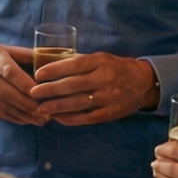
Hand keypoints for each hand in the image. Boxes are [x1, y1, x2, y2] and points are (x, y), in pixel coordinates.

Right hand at [0, 39, 46, 125]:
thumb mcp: (4, 48)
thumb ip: (26, 56)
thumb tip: (52, 62)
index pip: (9, 71)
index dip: (26, 83)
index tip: (42, 92)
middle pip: (6, 92)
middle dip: (28, 104)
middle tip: (47, 112)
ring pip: (2, 105)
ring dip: (23, 115)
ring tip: (42, 120)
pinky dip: (13, 118)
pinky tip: (27, 120)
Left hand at [29, 53, 160, 126]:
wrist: (144, 83)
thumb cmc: (117, 68)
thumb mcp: (102, 59)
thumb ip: (81, 62)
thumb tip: (53, 66)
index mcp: (101, 62)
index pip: (74, 65)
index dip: (55, 70)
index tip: (38, 74)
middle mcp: (105, 79)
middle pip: (73, 85)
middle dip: (50, 90)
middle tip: (33, 93)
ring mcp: (108, 98)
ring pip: (78, 103)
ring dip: (57, 107)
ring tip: (41, 108)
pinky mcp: (110, 113)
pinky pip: (86, 117)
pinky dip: (70, 118)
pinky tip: (58, 118)